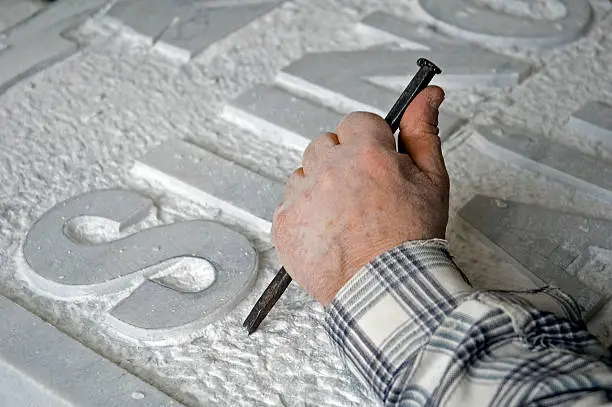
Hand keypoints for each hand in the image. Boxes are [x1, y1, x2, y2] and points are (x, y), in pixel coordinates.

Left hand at [272, 86, 448, 304]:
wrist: (386, 290)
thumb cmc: (411, 241)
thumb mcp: (432, 181)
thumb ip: (424, 132)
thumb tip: (428, 95)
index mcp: (365, 153)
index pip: (357, 122)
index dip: (370, 142)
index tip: (376, 162)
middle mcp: (328, 170)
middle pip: (326, 144)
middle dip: (342, 161)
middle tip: (362, 194)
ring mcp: (302, 197)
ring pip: (305, 173)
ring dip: (320, 187)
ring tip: (345, 218)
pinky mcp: (284, 223)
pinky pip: (289, 204)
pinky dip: (304, 214)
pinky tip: (328, 233)